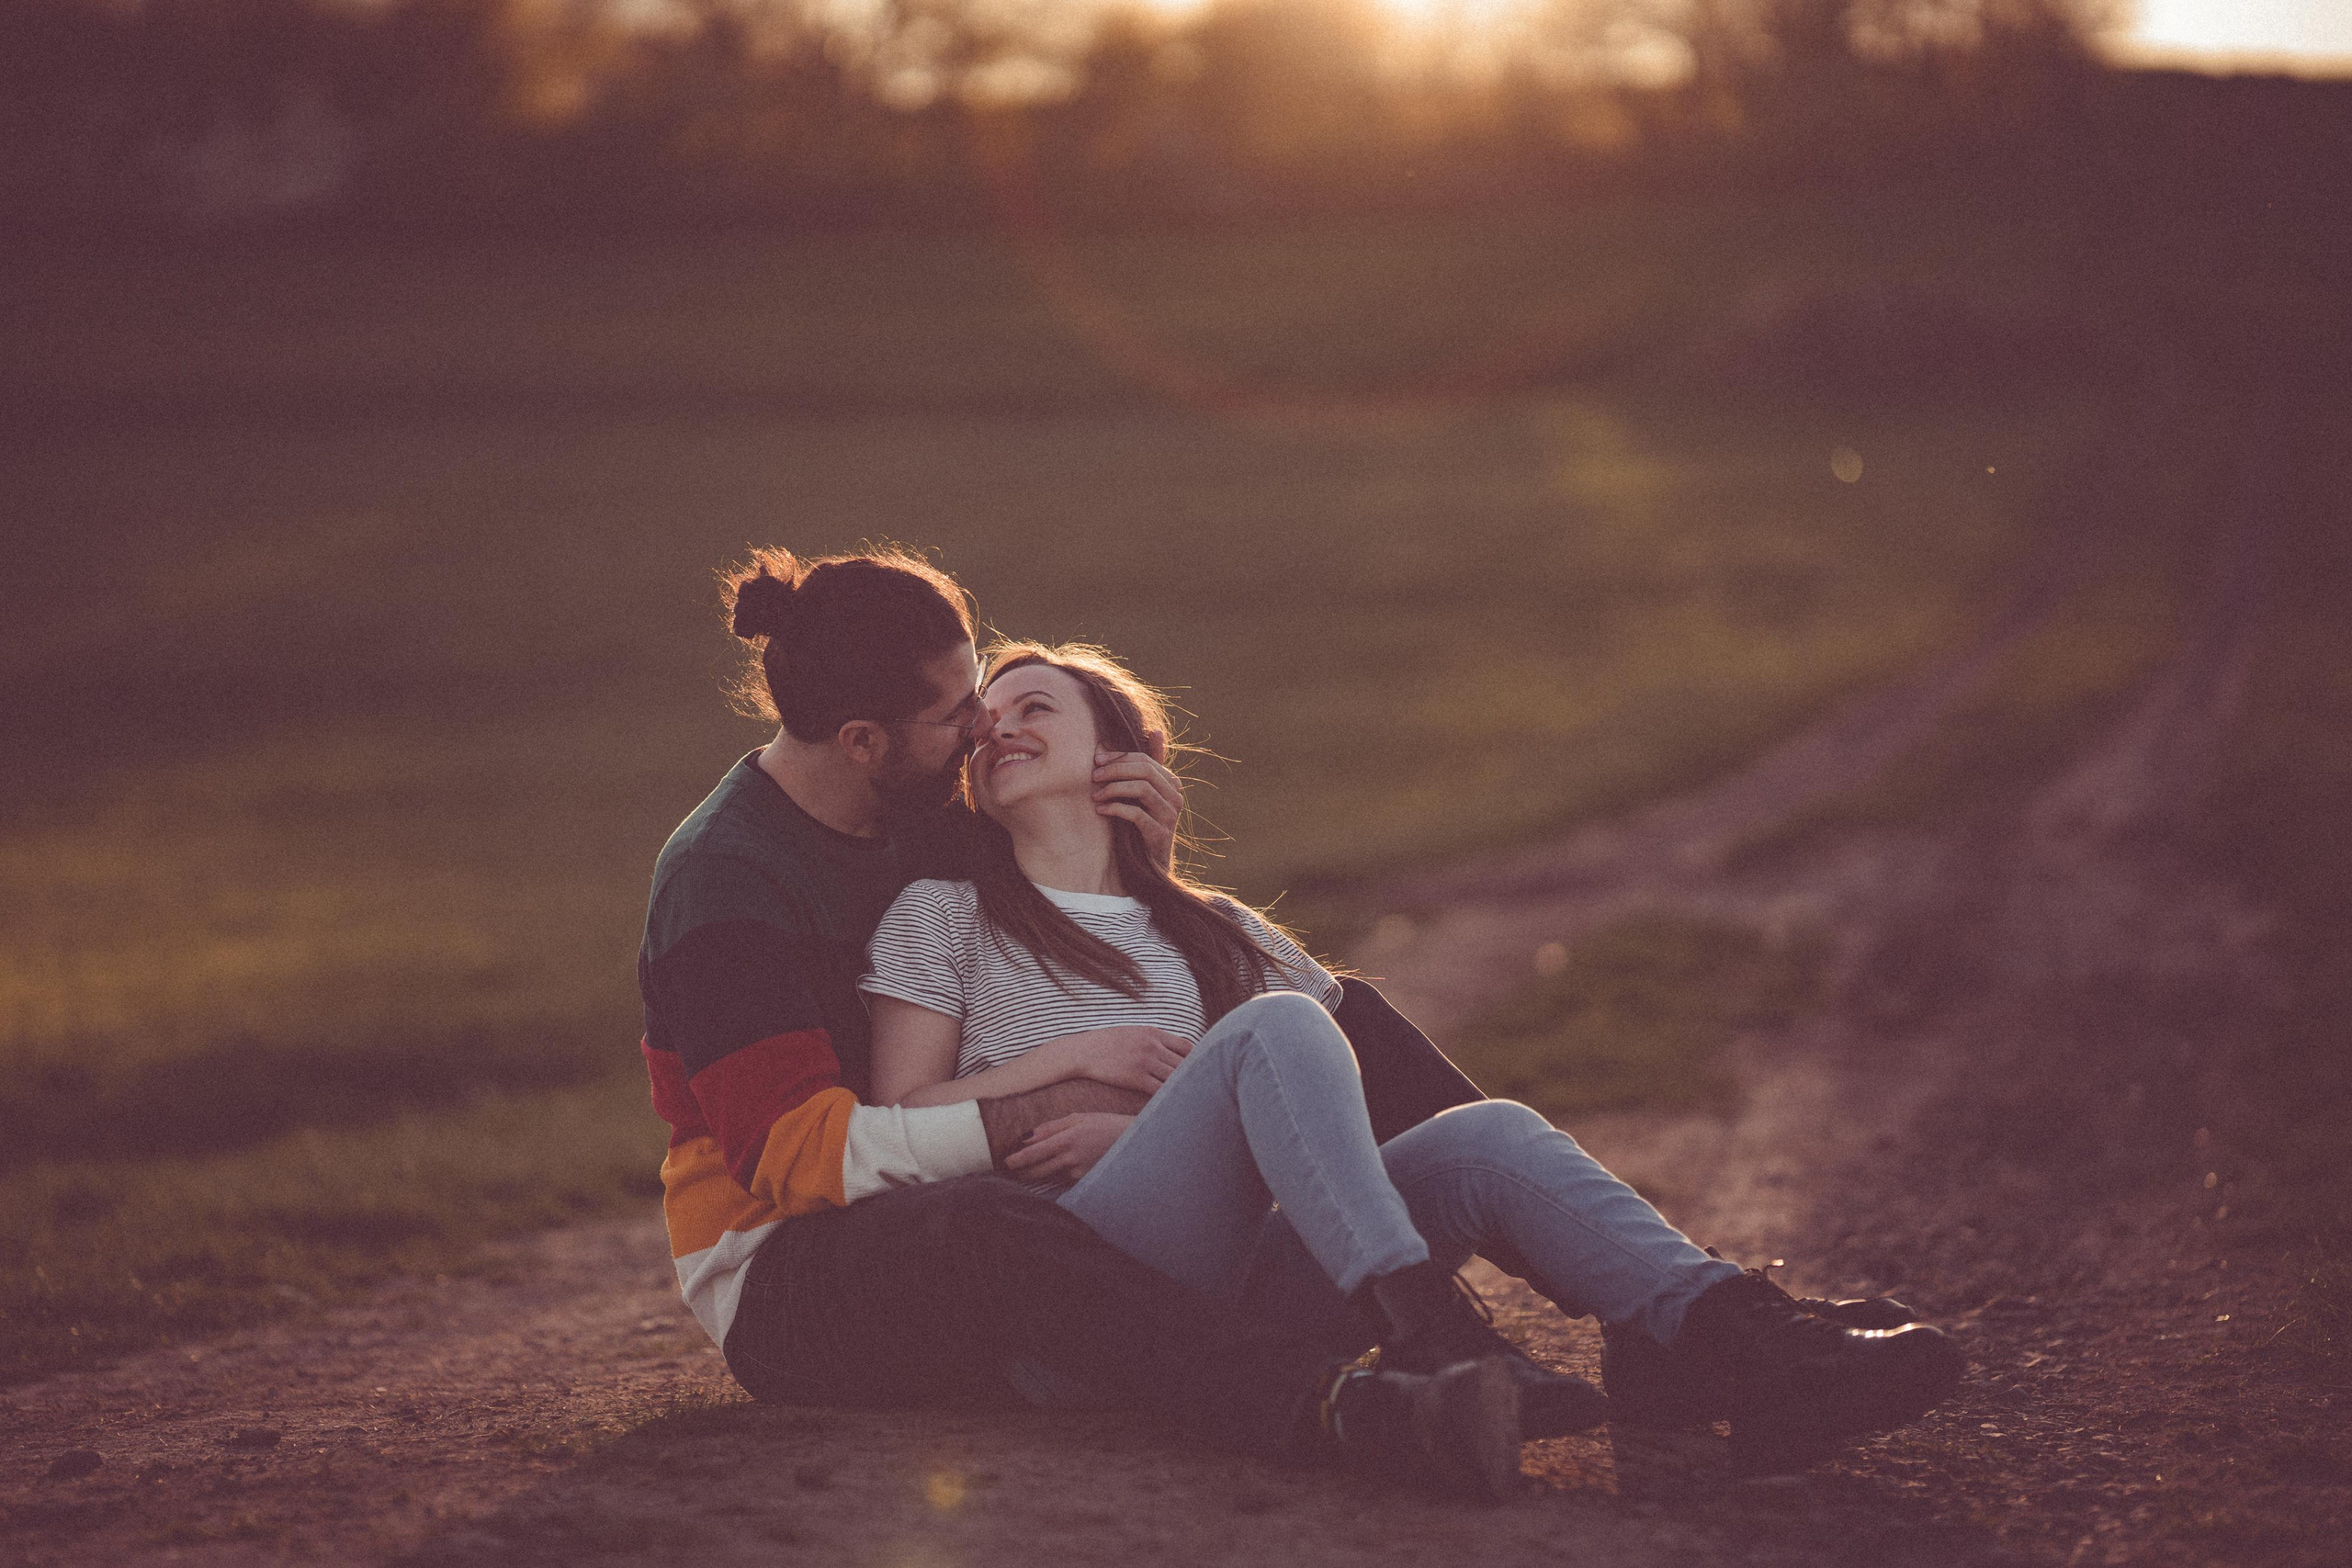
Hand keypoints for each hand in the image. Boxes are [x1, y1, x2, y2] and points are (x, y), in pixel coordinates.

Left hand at [1004, 1112, 1132, 1185]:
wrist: (1134, 1141)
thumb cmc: (1104, 1124)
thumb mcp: (1078, 1118)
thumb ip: (1050, 1127)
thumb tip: (1025, 1137)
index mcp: (1067, 1139)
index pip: (1034, 1154)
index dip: (1017, 1161)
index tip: (1005, 1163)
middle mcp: (1071, 1159)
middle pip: (1038, 1172)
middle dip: (1022, 1173)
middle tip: (1012, 1171)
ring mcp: (1079, 1173)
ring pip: (1050, 1177)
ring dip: (1038, 1175)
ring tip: (1029, 1171)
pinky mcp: (1086, 1181)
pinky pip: (1064, 1180)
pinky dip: (1057, 1176)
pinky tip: (1059, 1169)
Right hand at [1056, 1025, 1190, 1094]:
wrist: (1084, 1051)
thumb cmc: (1108, 1043)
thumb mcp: (1134, 1033)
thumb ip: (1154, 1039)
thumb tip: (1172, 1049)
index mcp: (1154, 1033)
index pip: (1187, 1047)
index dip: (1196, 1060)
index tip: (1199, 1071)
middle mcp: (1153, 1046)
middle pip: (1184, 1063)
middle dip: (1194, 1076)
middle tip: (1204, 1089)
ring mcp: (1145, 1062)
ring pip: (1174, 1077)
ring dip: (1183, 1088)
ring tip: (1193, 1101)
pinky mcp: (1136, 1077)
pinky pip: (1159, 1090)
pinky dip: (1168, 1097)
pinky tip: (1172, 1104)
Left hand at [1093, 735, 1182, 872]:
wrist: (1150, 865)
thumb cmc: (1142, 825)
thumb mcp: (1144, 794)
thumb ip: (1147, 766)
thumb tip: (1155, 731)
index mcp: (1171, 783)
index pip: (1146, 759)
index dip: (1119, 757)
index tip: (1097, 760)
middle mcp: (1175, 797)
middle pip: (1145, 770)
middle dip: (1115, 769)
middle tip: (1094, 776)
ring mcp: (1170, 816)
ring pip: (1142, 789)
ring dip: (1114, 788)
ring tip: (1095, 794)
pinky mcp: (1160, 834)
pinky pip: (1137, 814)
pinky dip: (1115, 809)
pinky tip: (1101, 810)